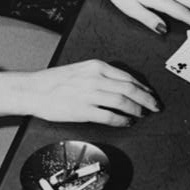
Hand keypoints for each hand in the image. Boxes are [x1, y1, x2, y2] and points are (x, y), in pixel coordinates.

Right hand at [0, 60, 159, 126]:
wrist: (33, 90)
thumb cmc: (55, 81)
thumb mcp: (82, 69)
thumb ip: (102, 75)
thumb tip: (124, 86)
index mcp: (96, 66)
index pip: (128, 77)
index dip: (143, 88)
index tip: (151, 94)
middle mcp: (95, 78)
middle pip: (130, 89)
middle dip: (147, 99)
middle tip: (155, 107)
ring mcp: (90, 94)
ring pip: (123, 102)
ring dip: (137, 110)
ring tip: (142, 115)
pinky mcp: (83, 110)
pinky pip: (110, 117)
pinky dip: (123, 120)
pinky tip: (127, 122)